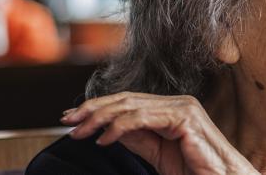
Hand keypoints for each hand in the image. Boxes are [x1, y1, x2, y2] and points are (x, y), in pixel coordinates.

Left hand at [61, 92, 258, 174]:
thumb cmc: (198, 171)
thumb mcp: (160, 155)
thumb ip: (139, 139)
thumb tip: (109, 129)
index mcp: (173, 109)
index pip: (129, 100)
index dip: (98, 106)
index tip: (73, 118)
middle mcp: (179, 103)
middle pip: (126, 98)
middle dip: (92, 108)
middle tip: (67, 120)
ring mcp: (183, 107)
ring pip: (131, 105)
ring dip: (100, 117)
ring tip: (79, 132)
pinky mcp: (185, 117)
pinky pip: (144, 118)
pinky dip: (119, 127)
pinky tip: (104, 139)